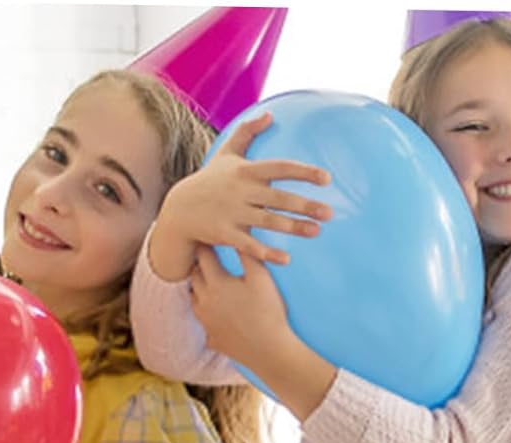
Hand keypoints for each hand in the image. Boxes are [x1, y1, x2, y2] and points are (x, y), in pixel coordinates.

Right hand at [147, 112, 331, 281]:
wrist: (180, 208)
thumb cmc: (209, 180)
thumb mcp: (226, 153)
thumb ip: (247, 132)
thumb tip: (270, 115)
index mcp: (246, 171)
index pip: (279, 168)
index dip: (303, 172)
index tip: (327, 178)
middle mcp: (241, 191)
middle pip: (278, 198)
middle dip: (304, 205)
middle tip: (330, 213)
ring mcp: (233, 213)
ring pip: (268, 222)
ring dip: (293, 228)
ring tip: (317, 231)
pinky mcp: (225, 234)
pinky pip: (250, 246)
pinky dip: (267, 253)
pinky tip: (286, 259)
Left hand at [190, 246, 292, 373]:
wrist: (270, 351)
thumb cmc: (268, 312)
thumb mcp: (261, 278)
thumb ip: (248, 254)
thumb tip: (242, 234)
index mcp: (215, 282)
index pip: (203, 255)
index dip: (207, 244)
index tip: (210, 237)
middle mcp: (204, 301)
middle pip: (194, 276)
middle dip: (200, 265)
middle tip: (207, 257)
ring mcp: (206, 322)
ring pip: (195, 300)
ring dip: (201, 290)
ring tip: (210, 284)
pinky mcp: (212, 339)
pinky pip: (205, 326)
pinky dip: (209, 318)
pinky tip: (217, 316)